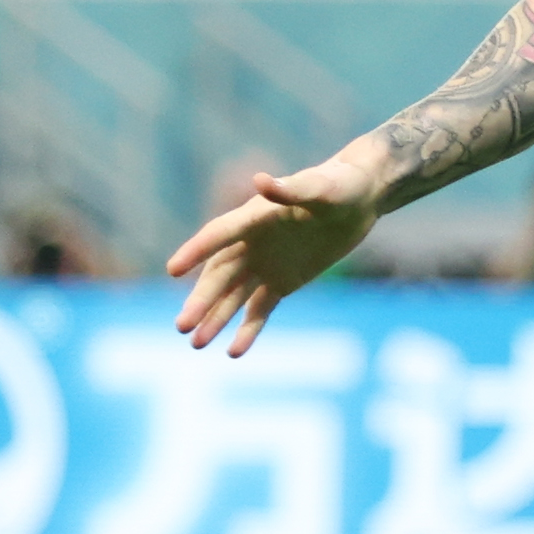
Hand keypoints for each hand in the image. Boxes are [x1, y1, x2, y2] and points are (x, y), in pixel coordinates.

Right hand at [169, 147, 389, 353]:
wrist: (360, 197)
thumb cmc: (339, 184)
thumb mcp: (320, 187)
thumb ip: (290, 189)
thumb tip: (260, 181)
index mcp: (253, 218)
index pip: (218, 236)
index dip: (196, 251)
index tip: (174, 270)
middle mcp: (250, 243)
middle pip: (219, 275)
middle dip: (201, 301)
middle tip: (182, 326)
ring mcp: (264, 265)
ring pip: (233, 297)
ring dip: (215, 319)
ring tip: (196, 344)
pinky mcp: (282, 282)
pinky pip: (260, 310)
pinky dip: (247, 330)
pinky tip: (233, 352)